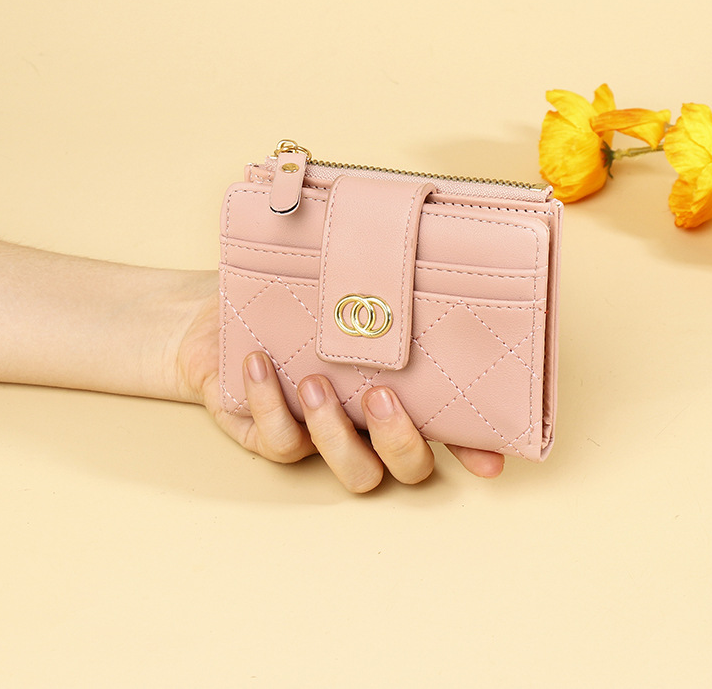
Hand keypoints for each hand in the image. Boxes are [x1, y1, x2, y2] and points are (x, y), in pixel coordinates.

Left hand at [175, 275, 503, 491]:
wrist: (219, 313)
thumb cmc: (290, 296)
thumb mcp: (335, 282)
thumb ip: (374, 275)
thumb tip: (407, 239)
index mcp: (397, 389)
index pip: (449, 428)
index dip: (473, 450)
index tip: (491, 460)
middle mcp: (367, 422)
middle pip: (408, 467)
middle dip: (401, 440)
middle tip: (380, 394)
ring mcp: (323, 436)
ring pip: (353, 471)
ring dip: (335, 432)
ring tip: (313, 382)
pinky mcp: (270, 437)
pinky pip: (279, 442)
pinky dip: (268, 405)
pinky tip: (258, 363)